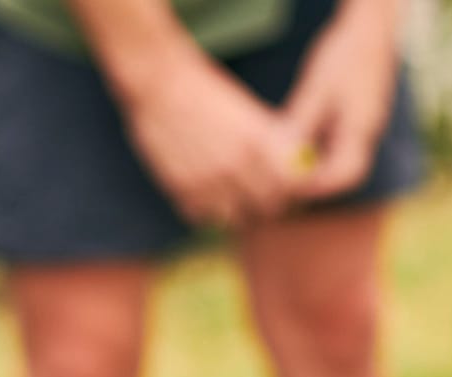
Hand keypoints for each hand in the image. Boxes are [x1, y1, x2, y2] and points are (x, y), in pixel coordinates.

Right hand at [122, 53, 305, 227]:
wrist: (158, 81)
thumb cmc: (205, 90)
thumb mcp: (246, 110)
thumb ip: (270, 139)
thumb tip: (293, 159)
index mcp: (257, 142)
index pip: (290, 187)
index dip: (292, 190)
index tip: (287, 187)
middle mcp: (235, 165)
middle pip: (267, 208)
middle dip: (269, 204)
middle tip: (262, 197)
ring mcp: (207, 180)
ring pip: (236, 219)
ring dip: (238, 212)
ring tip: (234, 198)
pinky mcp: (181, 188)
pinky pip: (202, 217)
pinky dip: (207, 212)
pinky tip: (206, 194)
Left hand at [282, 5, 399, 199]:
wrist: (372, 28)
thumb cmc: (347, 52)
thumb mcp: (318, 86)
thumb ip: (302, 120)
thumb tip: (284, 152)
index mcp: (363, 128)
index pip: (347, 173)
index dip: (319, 185)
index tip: (292, 185)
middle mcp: (367, 131)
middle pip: (345, 171)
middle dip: (317, 180)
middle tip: (286, 179)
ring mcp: (364, 124)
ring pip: (340, 157)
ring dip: (316, 163)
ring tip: (287, 160)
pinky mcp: (357, 115)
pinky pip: (338, 141)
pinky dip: (319, 146)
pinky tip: (297, 139)